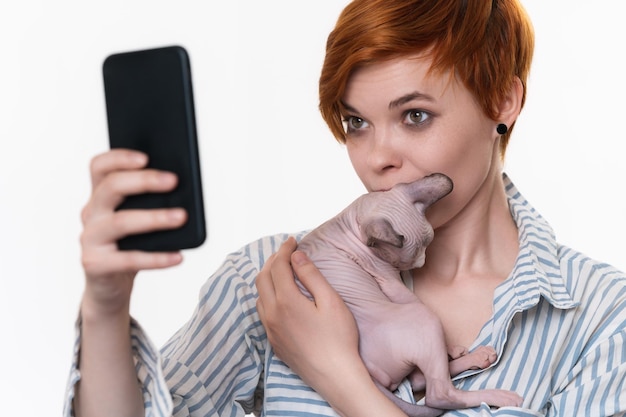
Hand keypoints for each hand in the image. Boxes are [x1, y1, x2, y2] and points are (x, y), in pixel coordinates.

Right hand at [80, 149, 186, 316]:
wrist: (110, 286)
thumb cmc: (130, 246)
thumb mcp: (138, 219)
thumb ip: (151, 202)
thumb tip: (185, 190)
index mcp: (99, 196)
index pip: (100, 167)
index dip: (119, 158)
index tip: (146, 156)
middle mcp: (91, 214)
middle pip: (110, 188)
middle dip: (144, 181)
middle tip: (174, 181)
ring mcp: (90, 239)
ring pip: (120, 222)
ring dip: (154, 218)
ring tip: (181, 217)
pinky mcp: (96, 265)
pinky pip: (128, 259)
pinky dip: (156, 258)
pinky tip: (177, 256)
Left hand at [256, 238, 406, 416]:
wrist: (335, 376)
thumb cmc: (339, 339)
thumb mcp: (330, 301)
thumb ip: (311, 276)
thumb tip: (297, 256)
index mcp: (286, 301)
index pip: (278, 266)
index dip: (284, 250)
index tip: (292, 241)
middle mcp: (272, 314)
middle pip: (263, 277)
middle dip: (273, 260)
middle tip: (287, 253)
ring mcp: (271, 330)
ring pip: (259, 295)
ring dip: (268, 278)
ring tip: (283, 270)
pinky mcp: (274, 342)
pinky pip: (263, 312)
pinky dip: (268, 296)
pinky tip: (281, 296)